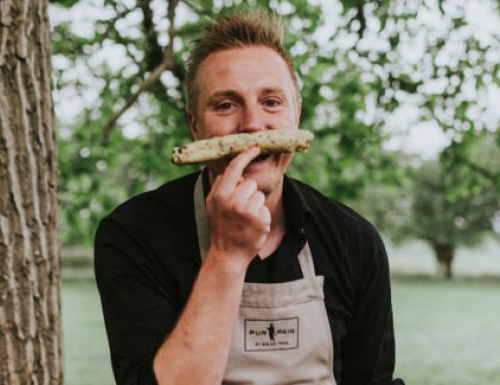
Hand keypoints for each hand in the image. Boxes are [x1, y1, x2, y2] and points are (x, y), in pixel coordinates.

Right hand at [205, 147, 270, 267]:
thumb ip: (221, 186)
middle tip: (239, 209)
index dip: (246, 155)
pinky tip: (252, 226)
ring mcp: (248, 211)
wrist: (228, 254)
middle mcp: (233, 201)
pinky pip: (264, 208)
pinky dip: (261, 216)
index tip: (255, 148)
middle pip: (250, 183)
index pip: (234, 168)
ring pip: (259, 195)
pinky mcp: (261, 220)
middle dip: (247, 193)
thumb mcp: (212, 204)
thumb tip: (234, 169)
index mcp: (220, 194)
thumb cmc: (220, 226)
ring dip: (255, 204)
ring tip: (245, 219)